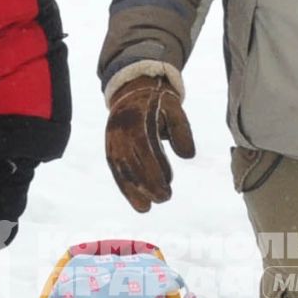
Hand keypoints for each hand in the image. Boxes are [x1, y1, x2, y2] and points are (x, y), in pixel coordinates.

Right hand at [105, 69, 194, 212]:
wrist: (133, 89)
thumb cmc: (159, 102)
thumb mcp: (175, 109)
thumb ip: (182, 131)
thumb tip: (188, 156)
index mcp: (137, 118)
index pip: (144, 147)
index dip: (154, 169)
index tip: (168, 186)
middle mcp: (120, 130)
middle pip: (131, 161)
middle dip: (146, 183)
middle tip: (163, 199)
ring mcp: (112, 140)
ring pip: (120, 169)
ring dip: (131, 191)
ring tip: (146, 209)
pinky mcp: (110, 148)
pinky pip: (115, 170)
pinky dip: (125, 187)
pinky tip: (136, 201)